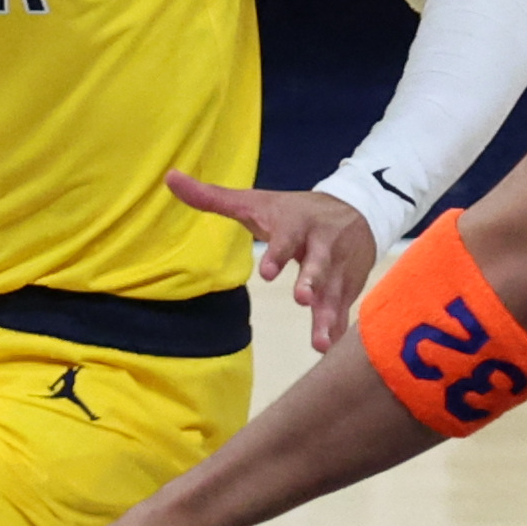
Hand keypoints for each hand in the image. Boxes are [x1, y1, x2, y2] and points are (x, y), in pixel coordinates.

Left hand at [164, 170, 378, 351]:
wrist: (356, 210)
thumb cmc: (292, 211)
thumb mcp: (256, 202)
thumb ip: (214, 197)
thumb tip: (170, 178)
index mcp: (296, 224)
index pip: (286, 239)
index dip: (278, 254)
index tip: (267, 273)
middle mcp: (322, 245)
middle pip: (319, 264)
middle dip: (312, 281)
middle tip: (302, 299)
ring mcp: (338, 266)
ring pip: (333, 291)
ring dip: (327, 315)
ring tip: (319, 341)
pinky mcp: (349, 284)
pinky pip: (344, 306)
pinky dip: (339, 326)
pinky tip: (329, 347)